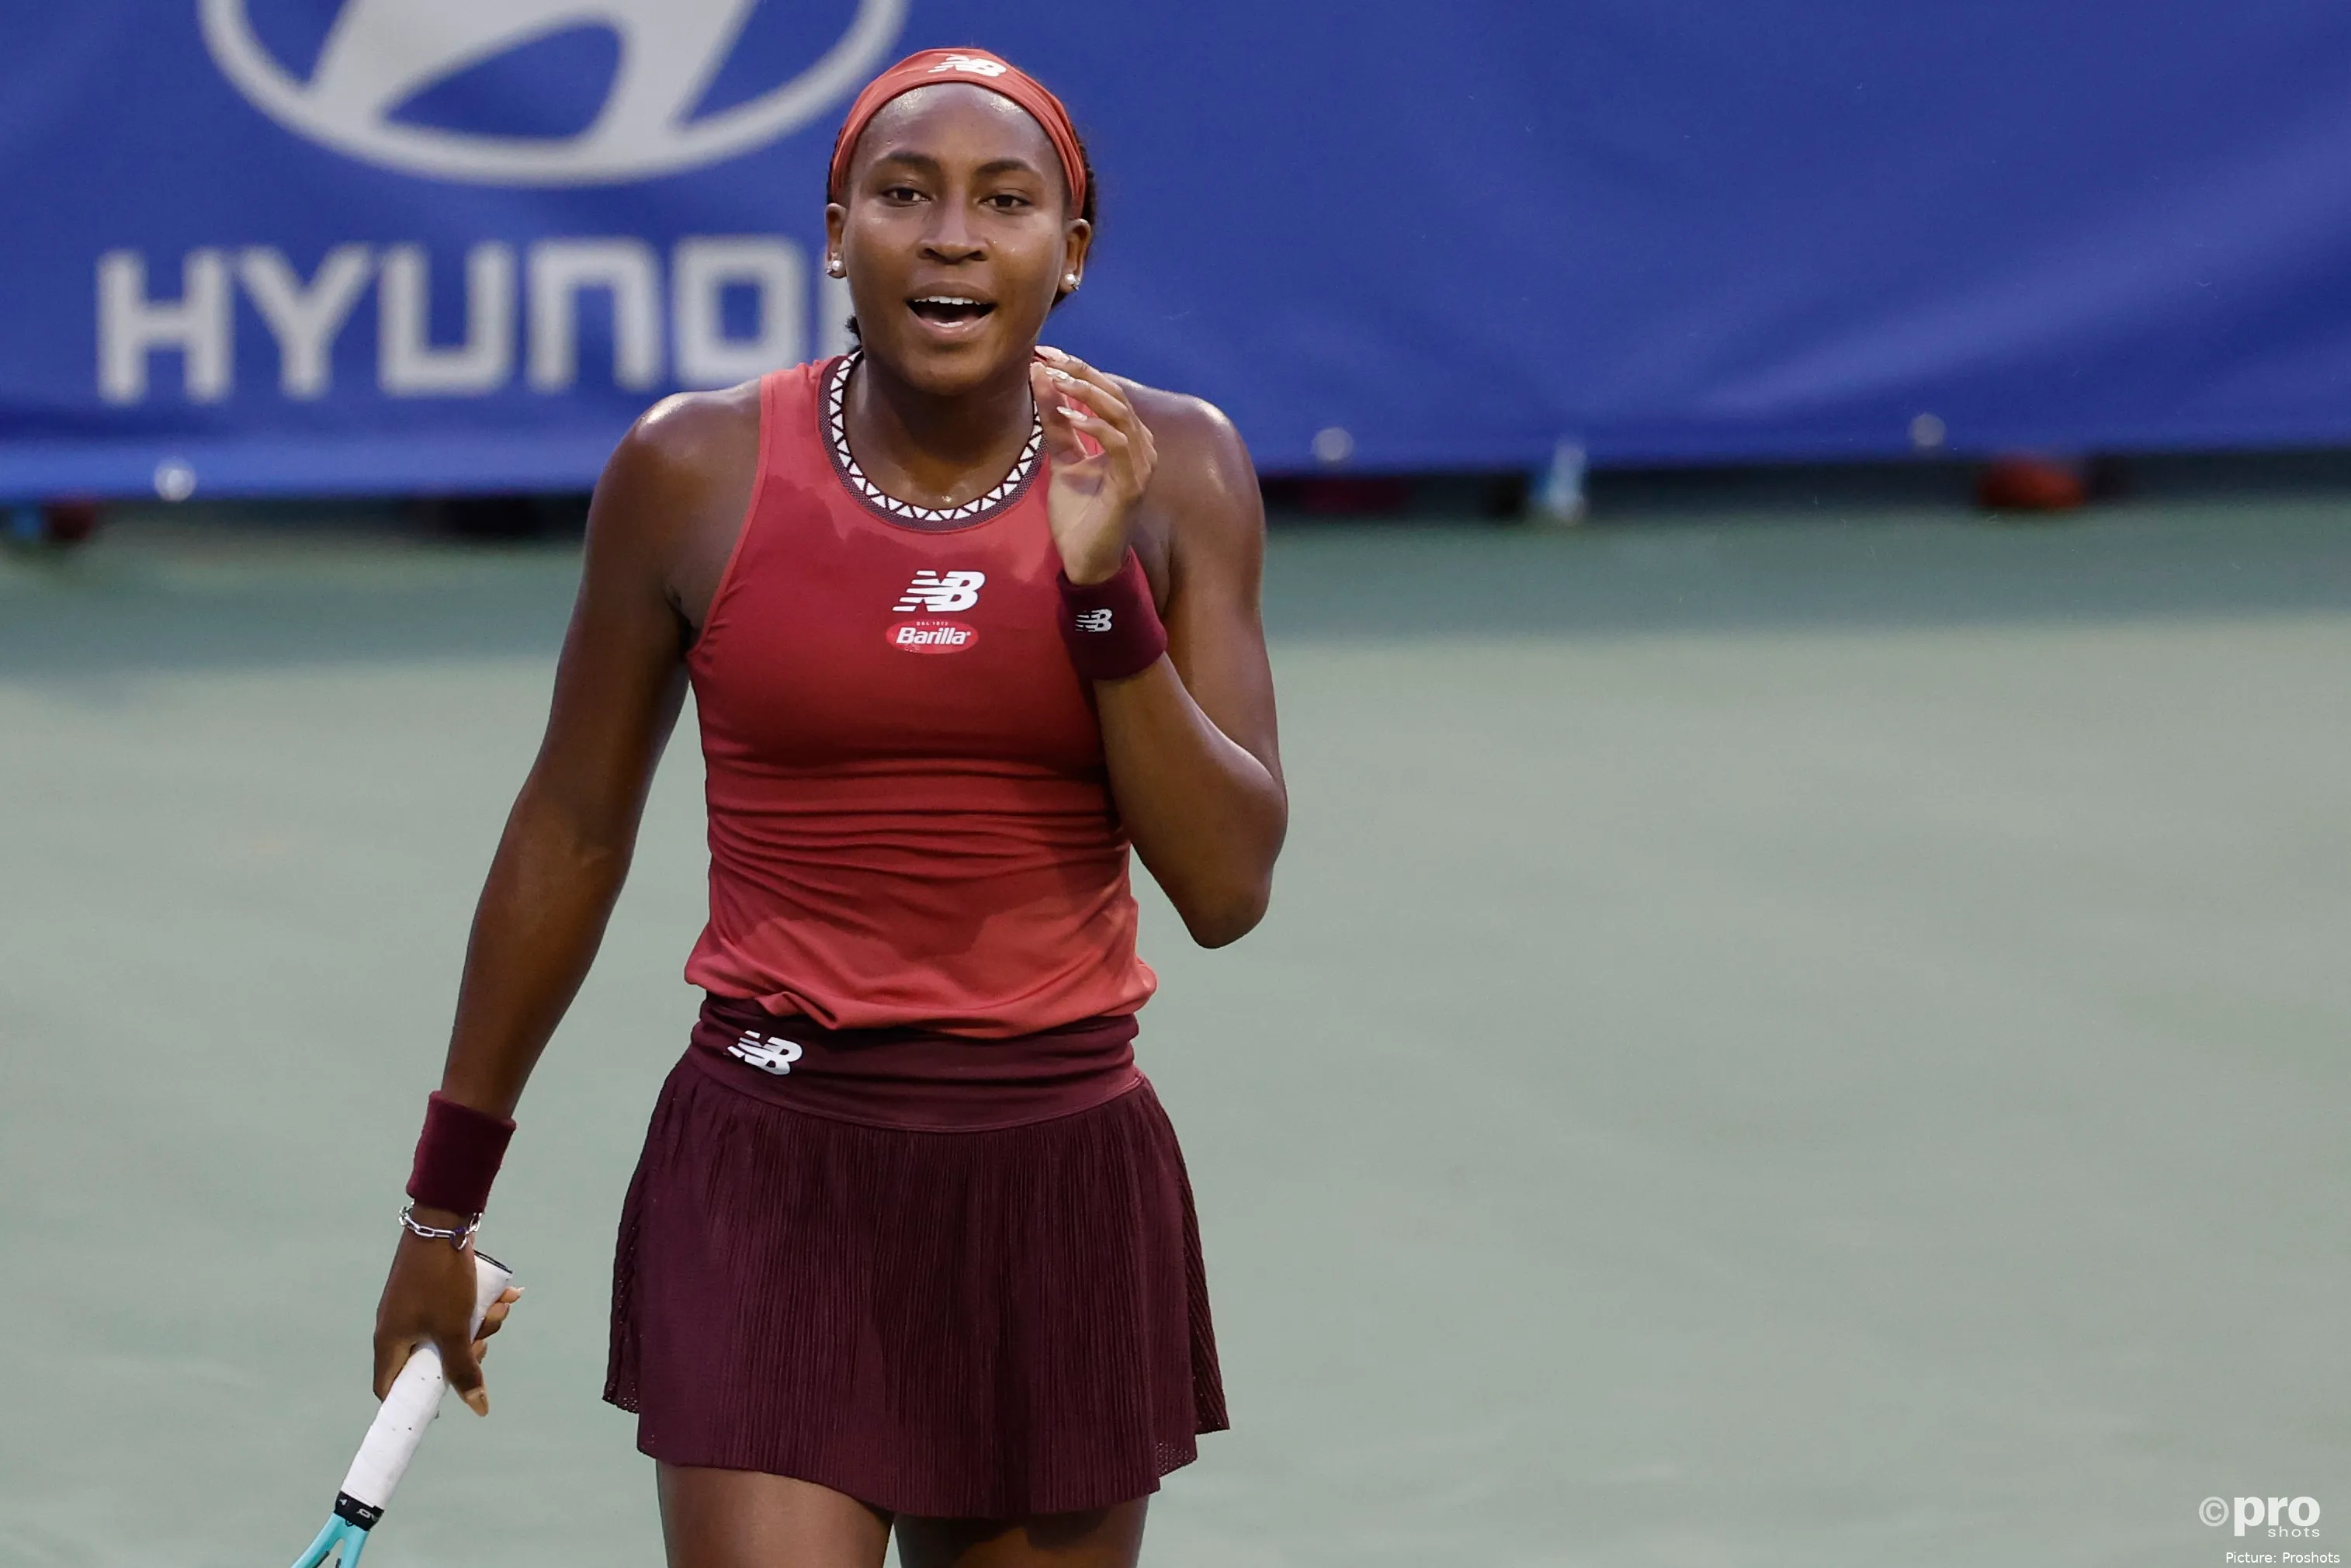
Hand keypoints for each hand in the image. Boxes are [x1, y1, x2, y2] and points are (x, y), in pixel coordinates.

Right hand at [372, 1207, 521, 1415]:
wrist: (444, 1222)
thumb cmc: (441, 1280)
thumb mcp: (456, 1329)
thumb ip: (465, 1370)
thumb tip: (478, 1408)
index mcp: (391, 1342)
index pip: (392, 1387)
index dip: (416, 1399)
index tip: (443, 1402)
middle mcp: (398, 1326)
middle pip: (433, 1360)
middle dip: (467, 1352)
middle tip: (483, 1343)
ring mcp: (415, 1307)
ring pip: (452, 1333)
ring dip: (481, 1325)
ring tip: (500, 1308)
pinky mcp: (433, 1290)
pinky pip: (457, 1310)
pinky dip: (480, 1306)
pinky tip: (506, 1296)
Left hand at [1030, 346, 1156, 584]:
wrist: (1085, 559)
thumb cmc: (1079, 512)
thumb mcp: (1062, 457)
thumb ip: (1055, 421)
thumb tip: (1040, 376)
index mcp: (1127, 437)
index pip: (1107, 390)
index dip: (1079, 368)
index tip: (1046, 352)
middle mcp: (1141, 446)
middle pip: (1116, 394)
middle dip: (1081, 372)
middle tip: (1049, 359)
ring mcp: (1141, 464)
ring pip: (1120, 413)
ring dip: (1086, 393)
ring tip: (1055, 381)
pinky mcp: (1133, 484)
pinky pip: (1118, 444)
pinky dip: (1093, 426)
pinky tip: (1067, 416)